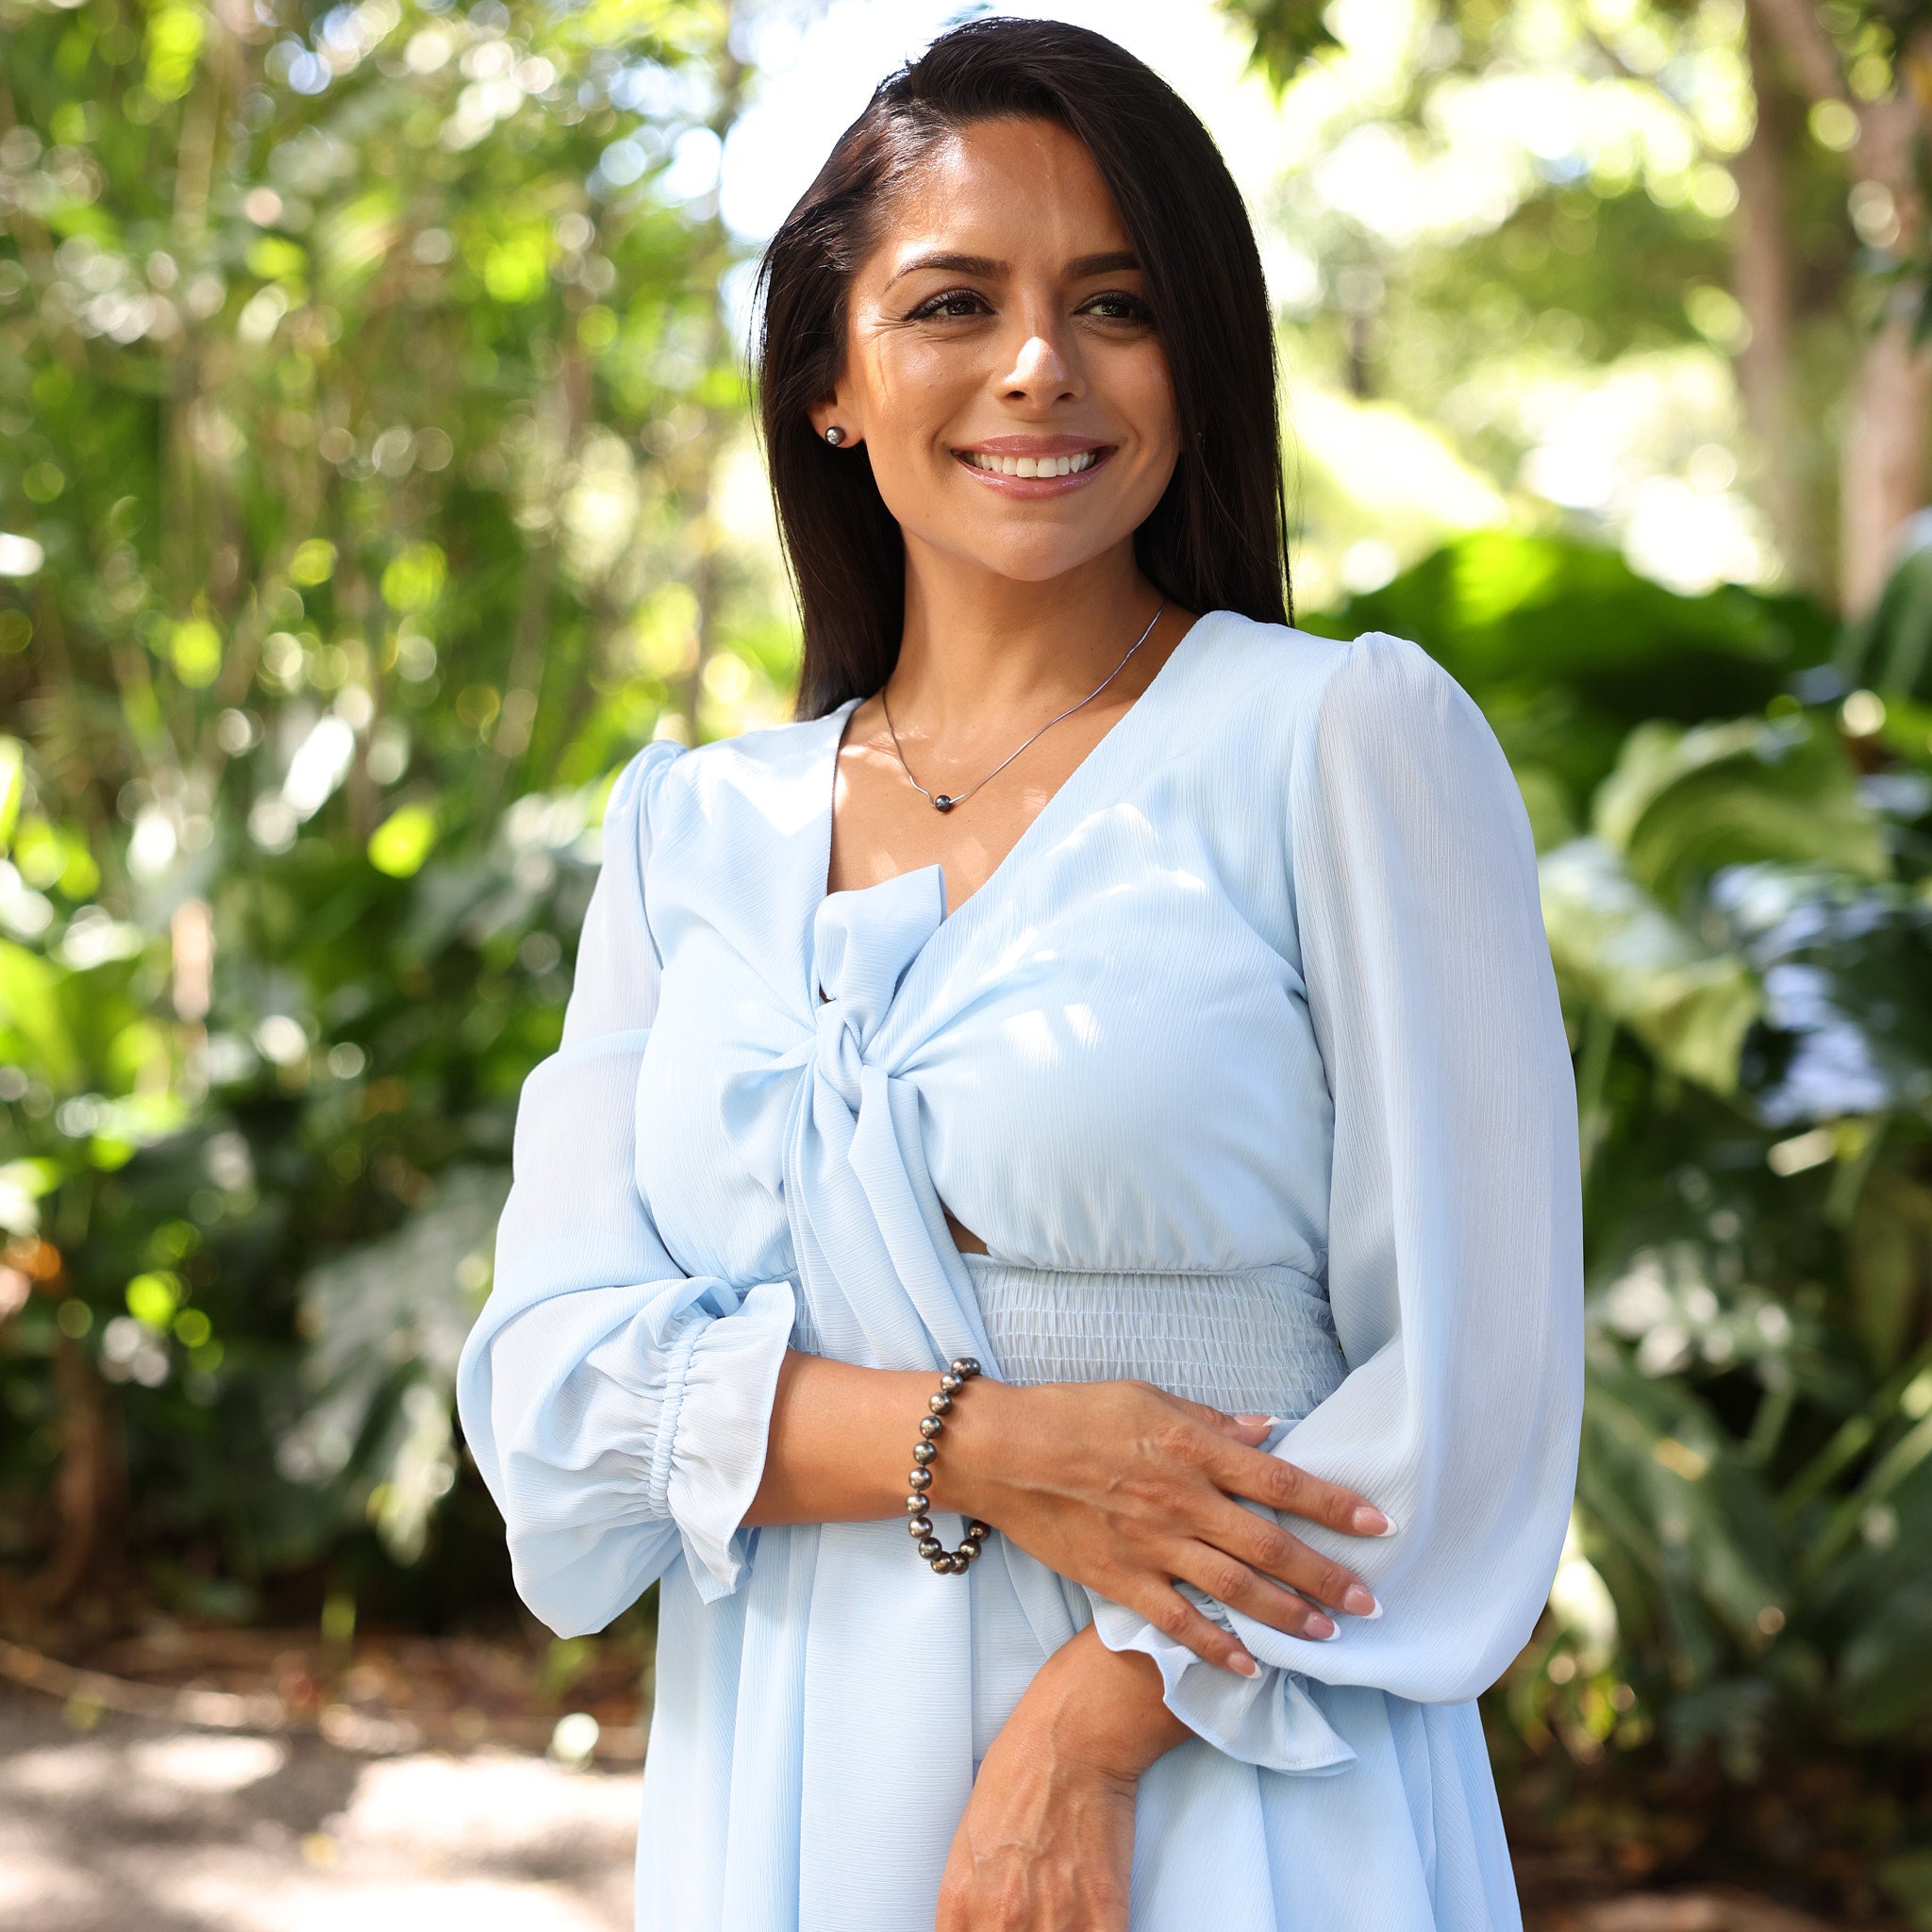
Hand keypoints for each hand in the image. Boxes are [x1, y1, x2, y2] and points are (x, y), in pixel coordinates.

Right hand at [936, 1377, 1387, 1675]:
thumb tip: (1267, 1433)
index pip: (1280, 1480)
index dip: (1333, 1504)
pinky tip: (1252, 1665)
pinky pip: (1179, 1622)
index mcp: (1192, 1449)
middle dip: (1327, 1576)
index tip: (1377, 1525)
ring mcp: (1151, 1545)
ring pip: (1235, 1590)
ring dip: (1288, 1615)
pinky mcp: (1120, 1579)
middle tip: (1370, 1601)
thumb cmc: (1074, 1413)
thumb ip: (1211, 1422)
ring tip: (1329, 1634)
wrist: (1002, 1452)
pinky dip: (1218, 1647)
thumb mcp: (1147, 1397)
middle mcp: (1181, 1501)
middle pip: (1269, 1546)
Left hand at [937, 1626, 1183, 1931]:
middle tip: (1029, 1917)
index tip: (991, 1927)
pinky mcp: (1102, 1916)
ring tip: (1058, 1914)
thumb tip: (979, 1925)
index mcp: (960, 1901)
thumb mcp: (968, 1839)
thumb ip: (971, 1900)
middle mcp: (1000, 1919)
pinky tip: (1086, 1919)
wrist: (1073, 1737)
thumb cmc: (1022, 1769)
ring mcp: (1052, 1922)